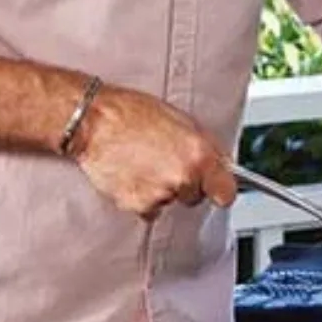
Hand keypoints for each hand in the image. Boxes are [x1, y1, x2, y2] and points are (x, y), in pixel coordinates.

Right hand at [69, 85, 237, 219]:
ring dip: (160, 189)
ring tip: (143, 163)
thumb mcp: (181, 120)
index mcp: (199, 154)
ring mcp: (159, 195)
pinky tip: (132, 173)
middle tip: (165, 162)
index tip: (216, 188)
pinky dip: (141, 196)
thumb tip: (218, 164)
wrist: (94, 121)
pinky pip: (147, 208)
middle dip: (185, 184)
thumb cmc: (132, 113)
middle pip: (195, 197)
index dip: (219, 189)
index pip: (226, 193)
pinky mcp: (136, 205)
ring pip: (169, 201)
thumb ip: (204, 146)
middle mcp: (183, 178)